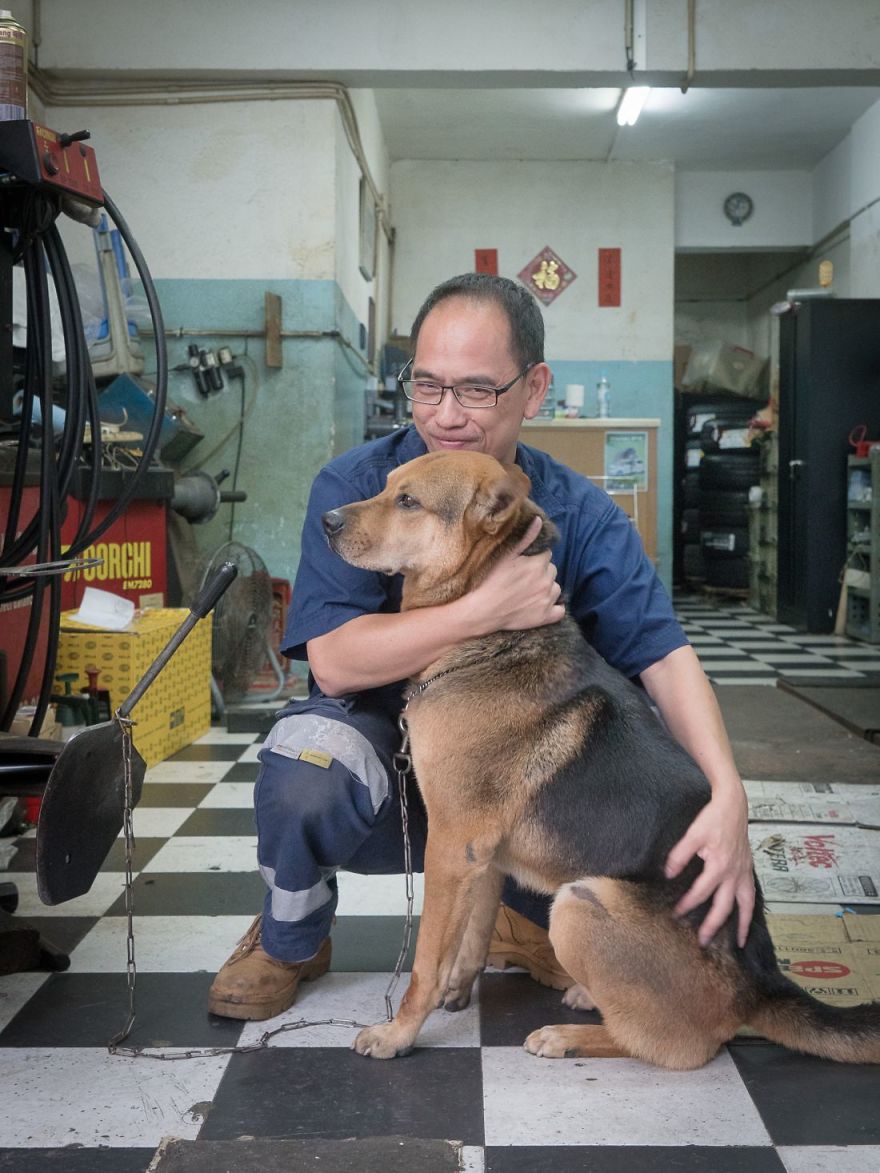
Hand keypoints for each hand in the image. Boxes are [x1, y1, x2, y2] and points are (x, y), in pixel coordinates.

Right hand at [466, 516, 564, 633]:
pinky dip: (554, 608)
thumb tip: (539, 520)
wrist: (483, 611)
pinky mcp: (545, 617)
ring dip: (547, 588)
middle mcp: (546, 581)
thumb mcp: (506, 556)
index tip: (524, 564)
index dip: (535, 558)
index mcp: (538, 564)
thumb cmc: (491, 581)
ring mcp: (547, 600)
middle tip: (524, 578)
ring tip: (530, 592)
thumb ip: (526, 538)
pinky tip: (542, 605)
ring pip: (556, 588)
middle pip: (552, 570)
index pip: (547, 555)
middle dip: (541, 572)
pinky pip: (560, 611)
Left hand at [664, 786, 754, 947]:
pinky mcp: (748, 869)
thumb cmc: (713, 818)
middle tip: (702, 941)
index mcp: (719, 865)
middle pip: (724, 906)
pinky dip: (750, 908)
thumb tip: (669, 873)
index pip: (701, 892)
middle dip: (714, 925)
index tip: (676, 913)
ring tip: (739, 941)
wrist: (733, 805)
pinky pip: (752, 894)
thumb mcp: (693, 834)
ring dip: (742, 924)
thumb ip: (680, 855)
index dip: (688, 904)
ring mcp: (744, 872)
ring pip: (746, 905)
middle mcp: (734, 873)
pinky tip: (746, 916)